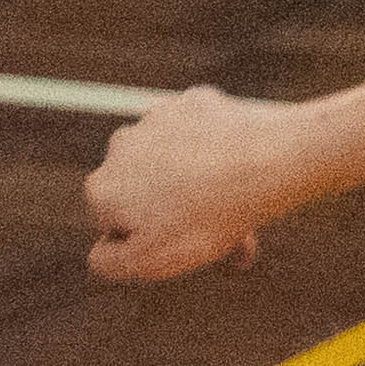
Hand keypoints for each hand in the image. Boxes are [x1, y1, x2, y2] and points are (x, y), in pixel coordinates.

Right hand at [83, 86, 310, 281]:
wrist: (265, 161)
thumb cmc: (206, 217)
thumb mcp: (149, 261)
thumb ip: (108, 263)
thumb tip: (99, 252)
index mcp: (103, 187)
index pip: (115, 225)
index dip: (146, 240)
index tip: (180, 246)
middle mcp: (120, 146)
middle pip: (144, 190)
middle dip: (173, 211)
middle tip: (218, 235)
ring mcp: (157, 119)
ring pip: (172, 161)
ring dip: (195, 183)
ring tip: (235, 207)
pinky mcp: (192, 102)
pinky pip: (200, 135)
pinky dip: (214, 151)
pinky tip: (240, 171)